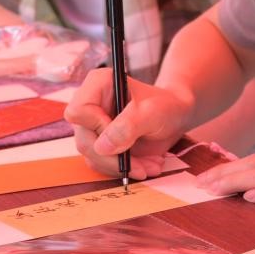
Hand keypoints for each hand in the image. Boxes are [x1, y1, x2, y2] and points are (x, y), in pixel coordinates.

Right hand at [66, 68, 194, 180]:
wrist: (175, 116)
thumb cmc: (165, 105)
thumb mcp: (151, 112)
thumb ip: (128, 126)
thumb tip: (102, 147)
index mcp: (98, 84)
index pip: (79, 111)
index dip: (98, 127)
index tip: (125, 133)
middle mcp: (91, 105)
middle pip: (84, 140)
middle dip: (114, 158)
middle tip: (142, 165)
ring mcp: (93, 126)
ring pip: (93, 156)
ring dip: (123, 166)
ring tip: (150, 164)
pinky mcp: (100, 143)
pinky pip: (102, 164)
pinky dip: (124, 169)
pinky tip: (145, 164)